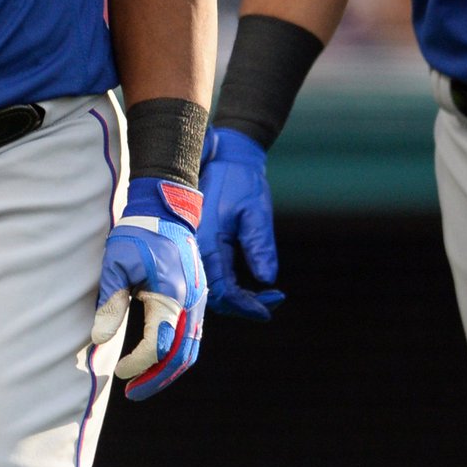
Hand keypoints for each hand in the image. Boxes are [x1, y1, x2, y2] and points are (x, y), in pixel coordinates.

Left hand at [91, 177, 205, 399]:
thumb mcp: (116, 264)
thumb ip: (110, 302)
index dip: (138, 364)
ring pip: (191, 349)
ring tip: (143, 383)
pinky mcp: (198, 298)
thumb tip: (99, 338)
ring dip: (168, 370)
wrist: (165, 210)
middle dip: (156, 378)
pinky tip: (158, 360)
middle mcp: (191, 302)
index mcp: (171, 295)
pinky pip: (193, 336)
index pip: (158, 344)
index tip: (118, 372)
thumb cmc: (138, 234)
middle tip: (132, 393)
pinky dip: (177, 354)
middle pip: (180, 355)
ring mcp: (199, 301)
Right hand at [198, 127, 284, 320]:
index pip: (224, 290)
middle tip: (272, 303)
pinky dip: (227, 286)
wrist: (224, 156)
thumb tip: (267, 279)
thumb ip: (260, 245)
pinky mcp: (199, 243)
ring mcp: (194, 245)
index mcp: (208, 240)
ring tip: (263, 298)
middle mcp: (196, 247)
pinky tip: (246, 286)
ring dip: (235, 298)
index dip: (246, 305)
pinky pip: (209, 274)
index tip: (269, 310)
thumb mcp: (256, 211)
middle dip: (243, 306)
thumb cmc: (240, 180)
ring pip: (210, 287)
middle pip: (214, 295)